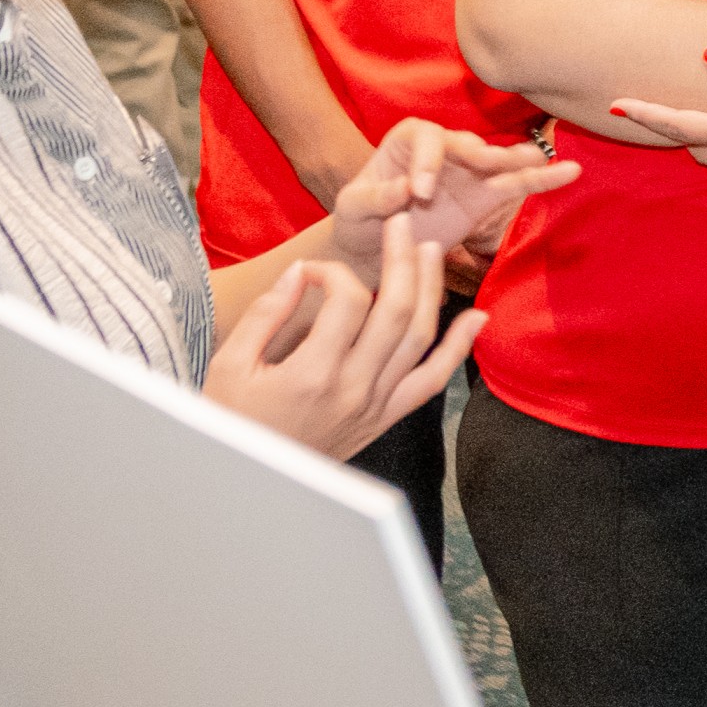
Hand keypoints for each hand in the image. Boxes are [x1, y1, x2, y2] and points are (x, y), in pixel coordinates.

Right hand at [203, 236, 480, 460]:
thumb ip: (266, 315)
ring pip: (420, 339)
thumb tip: (301, 271)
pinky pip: (432, 381)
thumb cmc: (232, 421)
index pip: (346, 300)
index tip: (311, 270)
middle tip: (401, 223)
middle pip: (395, 311)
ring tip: (430, 249)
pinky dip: (458, 349)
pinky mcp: (387, 418)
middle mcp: (354, 390)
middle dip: (401, 259)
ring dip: (431, 289)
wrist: (248, 484)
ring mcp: (377, 406)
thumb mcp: (230, 366)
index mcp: (312, 374)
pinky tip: (477, 318)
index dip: (331, 271)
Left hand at [323, 116, 574, 264]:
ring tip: (546, 158)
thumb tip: (406, 190)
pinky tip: (570, 172)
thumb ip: (375, 197)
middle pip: (469, 144)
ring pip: (499, 162)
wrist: (373, 249)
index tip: (421, 191)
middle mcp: (444, 149)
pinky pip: (517, 186)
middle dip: (479, 156)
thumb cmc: (358, 222)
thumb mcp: (352, 208)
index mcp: (408, 141)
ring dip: (521, 161)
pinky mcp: (485, 198)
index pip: (427, 137)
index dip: (428, 160)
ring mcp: (469, 173)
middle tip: (483, 167)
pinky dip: (542, 180)